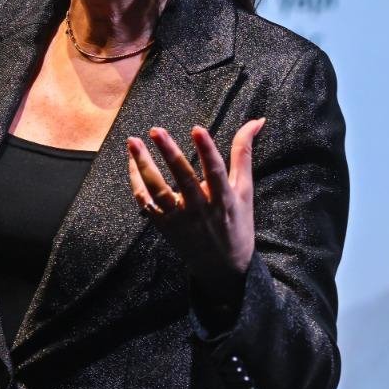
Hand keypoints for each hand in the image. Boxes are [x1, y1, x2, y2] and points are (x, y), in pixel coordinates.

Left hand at [126, 120, 266, 285]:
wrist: (223, 267)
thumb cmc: (237, 223)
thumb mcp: (245, 190)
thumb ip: (244, 154)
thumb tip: (256, 120)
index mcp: (223, 199)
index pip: (214, 171)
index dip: (206, 150)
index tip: (197, 129)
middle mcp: (200, 209)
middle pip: (182, 178)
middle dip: (169, 152)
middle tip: (156, 130)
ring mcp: (179, 218)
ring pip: (157, 190)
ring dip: (143, 165)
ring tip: (132, 142)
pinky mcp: (164, 225)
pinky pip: (145, 202)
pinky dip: (136, 182)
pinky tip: (132, 162)